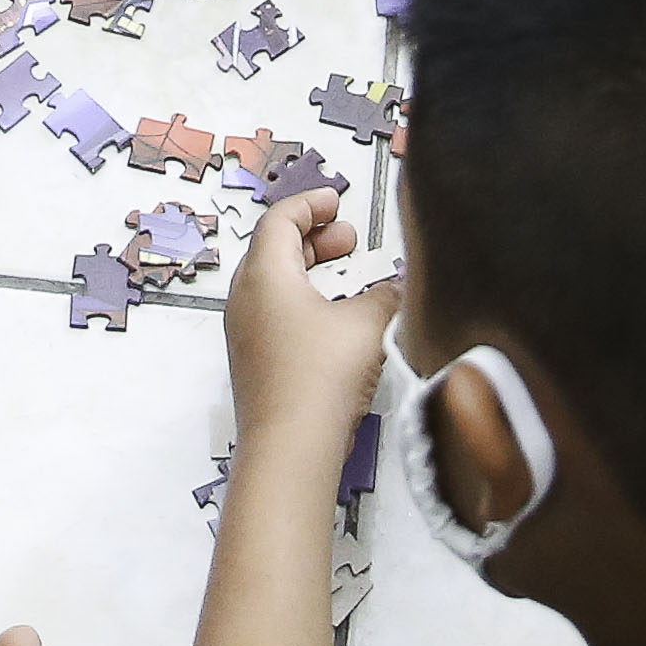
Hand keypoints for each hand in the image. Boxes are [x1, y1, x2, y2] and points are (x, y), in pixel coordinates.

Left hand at [221, 190, 400, 444]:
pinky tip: (337, 322)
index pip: (280, 220)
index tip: (333, 200)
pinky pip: (275, 316)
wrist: (291, 445)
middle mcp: (245, 300)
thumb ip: (388, 295)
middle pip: (273, 250)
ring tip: (346, 277)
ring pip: (273, 285)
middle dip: (313, 238)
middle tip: (346, 238)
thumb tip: (400, 286)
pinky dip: (303, 303)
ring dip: (309, 273)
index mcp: (264, 274)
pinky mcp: (254, 363)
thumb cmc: (318, 378)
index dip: (310, 204)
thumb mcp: (368, 323)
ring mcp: (245, 334)